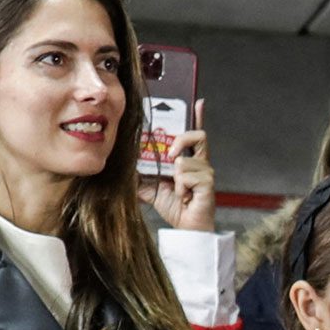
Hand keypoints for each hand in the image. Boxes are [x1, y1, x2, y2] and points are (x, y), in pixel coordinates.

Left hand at [139, 99, 214, 231]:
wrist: (185, 228)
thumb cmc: (173, 206)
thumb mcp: (150, 187)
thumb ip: (140, 175)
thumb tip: (121, 166)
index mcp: (190, 160)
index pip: (196, 135)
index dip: (199, 117)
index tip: (198, 102)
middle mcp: (201, 162)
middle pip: (197, 135)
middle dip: (180, 141)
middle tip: (170, 156)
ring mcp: (206, 171)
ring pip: (183, 161)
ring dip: (174, 179)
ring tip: (178, 192)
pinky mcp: (208, 182)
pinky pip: (185, 175)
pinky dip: (179, 187)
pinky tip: (185, 197)